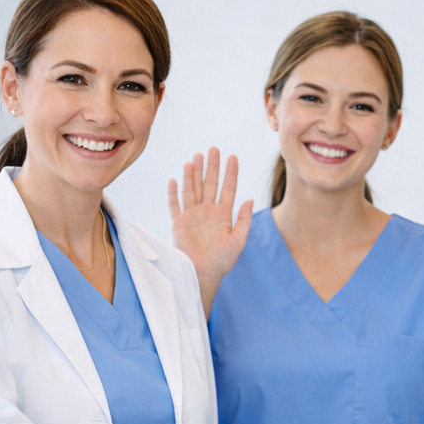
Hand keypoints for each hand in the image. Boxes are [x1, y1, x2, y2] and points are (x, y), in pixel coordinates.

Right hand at [168, 148, 253, 316]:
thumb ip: (244, 220)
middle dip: (211, 166)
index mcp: (223, 215)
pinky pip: (174, 204)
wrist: (202, 274)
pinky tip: (174, 179)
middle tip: (213, 149)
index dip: (230, 173)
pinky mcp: (178, 223)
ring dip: (192, 174)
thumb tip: (249, 199)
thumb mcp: (238, 241)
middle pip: (209, 183)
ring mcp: (192, 216)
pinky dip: (173, 192)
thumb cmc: (222, 262)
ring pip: (191, 189)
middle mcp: (207, 212)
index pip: (227, 188)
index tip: (232, 157)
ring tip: (195, 157)